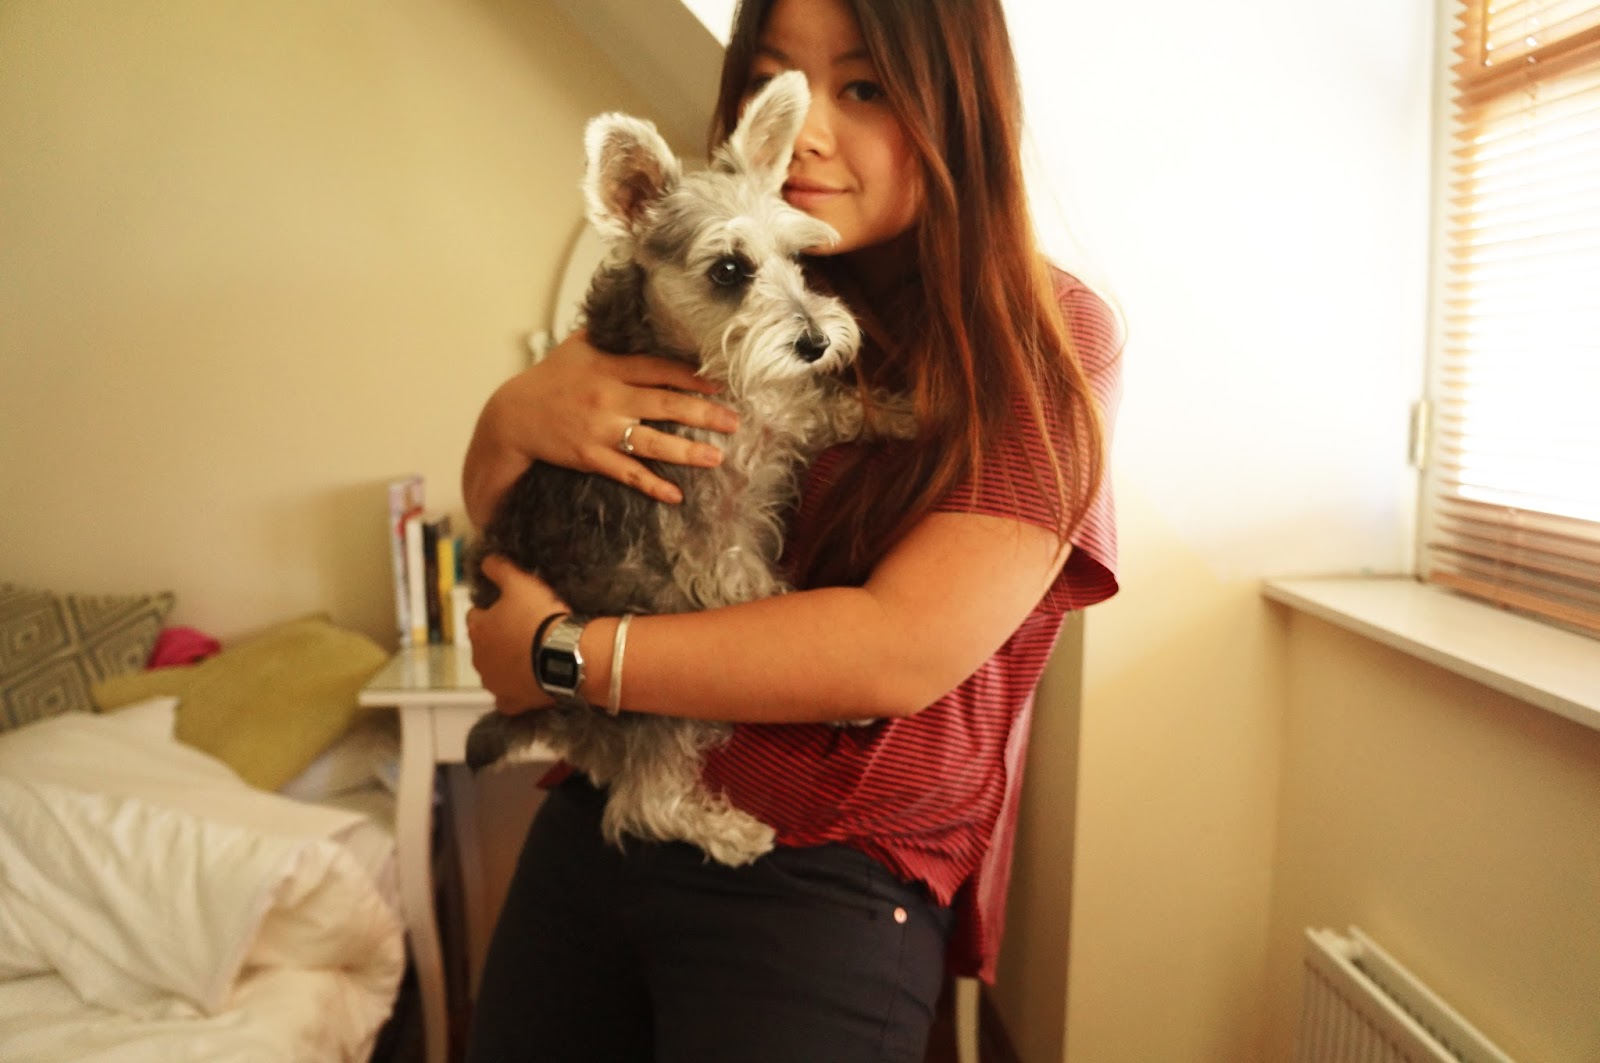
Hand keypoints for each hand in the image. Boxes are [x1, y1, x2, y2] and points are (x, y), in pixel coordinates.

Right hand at [463, 330, 740, 523]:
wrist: (511, 416)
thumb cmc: (549, 379)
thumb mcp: (577, 347)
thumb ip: (611, 334)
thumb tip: (640, 312)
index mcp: (609, 367)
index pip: (659, 368)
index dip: (693, 376)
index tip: (722, 383)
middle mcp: (608, 396)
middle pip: (665, 404)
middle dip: (704, 414)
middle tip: (735, 422)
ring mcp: (599, 429)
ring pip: (651, 441)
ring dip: (687, 451)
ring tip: (717, 457)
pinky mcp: (590, 456)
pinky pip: (627, 472)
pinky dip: (651, 484)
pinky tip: (674, 495)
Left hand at [465, 555, 569, 714]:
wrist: (567, 655)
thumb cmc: (540, 616)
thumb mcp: (520, 582)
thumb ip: (499, 569)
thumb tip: (486, 560)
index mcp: (477, 630)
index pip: (476, 615)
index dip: (494, 610)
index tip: (513, 608)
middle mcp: (479, 659)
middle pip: (485, 645)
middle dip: (499, 639)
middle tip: (527, 631)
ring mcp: (494, 684)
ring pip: (495, 671)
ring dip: (508, 664)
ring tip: (533, 655)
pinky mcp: (511, 703)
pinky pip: (509, 698)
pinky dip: (516, 691)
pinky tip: (530, 683)